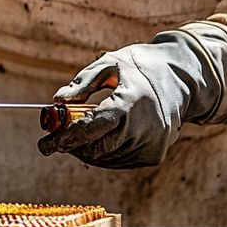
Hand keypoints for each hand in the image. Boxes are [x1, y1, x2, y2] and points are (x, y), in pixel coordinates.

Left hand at [36, 23, 226, 168]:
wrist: (181, 79)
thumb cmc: (138, 67)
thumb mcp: (108, 64)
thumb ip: (82, 83)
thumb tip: (57, 101)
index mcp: (131, 102)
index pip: (93, 128)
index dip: (67, 138)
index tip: (46, 144)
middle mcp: (145, 127)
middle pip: (97, 148)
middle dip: (72, 147)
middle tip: (55, 141)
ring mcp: (152, 144)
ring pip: (107, 158)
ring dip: (86, 151)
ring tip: (75, 138)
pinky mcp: (155, 155)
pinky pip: (120, 161)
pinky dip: (104, 155)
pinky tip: (97, 142)